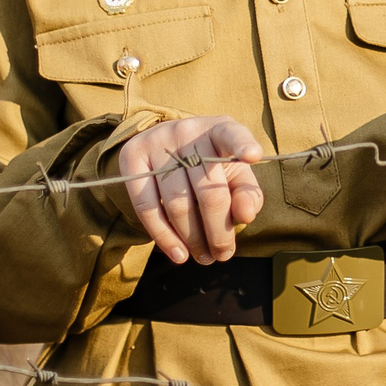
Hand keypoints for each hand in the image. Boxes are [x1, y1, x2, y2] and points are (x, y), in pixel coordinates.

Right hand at [113, 116, 265, 264]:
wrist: (166, 146)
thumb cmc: (210, 166)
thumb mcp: (234, 173)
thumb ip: (247, 193)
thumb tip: (245, 215)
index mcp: (220, 129)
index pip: (233, 134)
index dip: (242, 145)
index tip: (253, 156)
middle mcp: (188, 131)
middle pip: (208, 190)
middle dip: (218, 231)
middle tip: (223, 255)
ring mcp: (157, 142)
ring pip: (177, 203)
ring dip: (192, 239)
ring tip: (204, 257)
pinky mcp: (132, 157)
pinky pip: (147, 206)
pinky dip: (164, 236)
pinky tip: (178, 254)